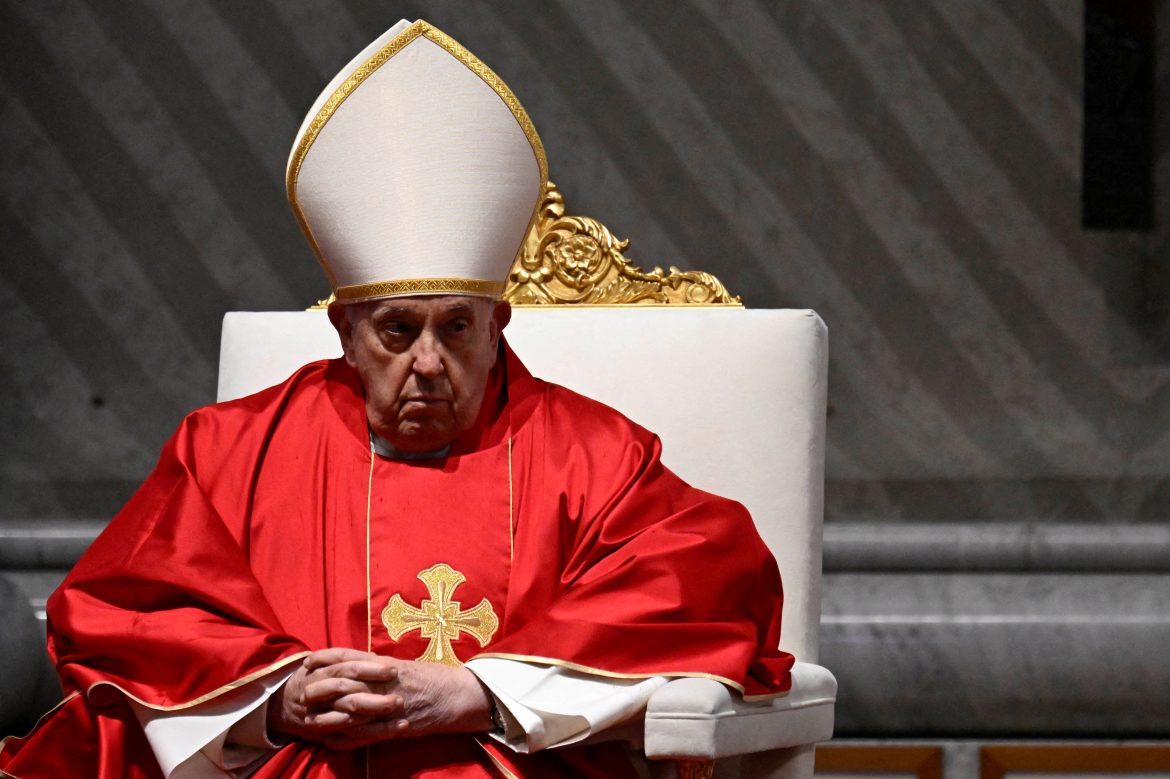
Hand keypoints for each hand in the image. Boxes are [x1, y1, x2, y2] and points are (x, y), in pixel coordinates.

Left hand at [268, 648, 492, 749]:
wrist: (458, 695)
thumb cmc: (433, 678)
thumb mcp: (406, 666)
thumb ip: (381, 667)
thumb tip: (360, 665)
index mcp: (387, 664)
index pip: (350, 657)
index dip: (327, 658)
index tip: (308, 660)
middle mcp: (385, 682)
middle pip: (345, 684)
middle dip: (321, 689)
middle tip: (301, 692)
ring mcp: (389, 705)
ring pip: (351, 710)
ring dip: (328, 716)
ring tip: (307, 720)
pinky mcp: (395, 726)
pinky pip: (365, 734)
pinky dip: (345, 739)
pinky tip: (329, 742)